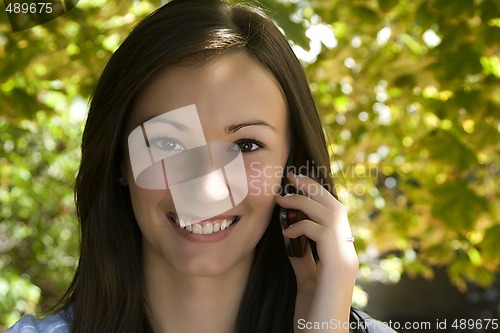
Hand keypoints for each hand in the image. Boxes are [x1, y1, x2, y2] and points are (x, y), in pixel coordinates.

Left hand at [275, 172, 358, 332]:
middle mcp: (349, 252)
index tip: (296, 184)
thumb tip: (291, 235)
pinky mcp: (338, 266)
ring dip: (304, 201)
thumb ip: (302, 257)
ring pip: (332, 213)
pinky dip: (302, 226)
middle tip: (291, 176)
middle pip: (337, 206)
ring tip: (283, 198)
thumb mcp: (306, 278)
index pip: (335, 214)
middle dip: (314, 187)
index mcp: (342, 253)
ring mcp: (346, 258)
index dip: (317, 195)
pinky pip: (322, 232)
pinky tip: (286, 232)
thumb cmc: (313, 312)